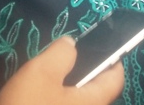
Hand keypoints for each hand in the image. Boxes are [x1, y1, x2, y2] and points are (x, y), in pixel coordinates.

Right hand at [0, 36, 124, 104]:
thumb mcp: (42, 71)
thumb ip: (62, 53)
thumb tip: (72, 45)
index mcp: (94, 102)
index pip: (116, 79)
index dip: (112, 59)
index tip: (99, 45)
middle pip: (92, 89)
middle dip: (78, 71)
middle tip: (60, 59)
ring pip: (72, 100)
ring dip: (58, 87)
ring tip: (39, 77)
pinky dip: (46, 99)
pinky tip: (27, 96)